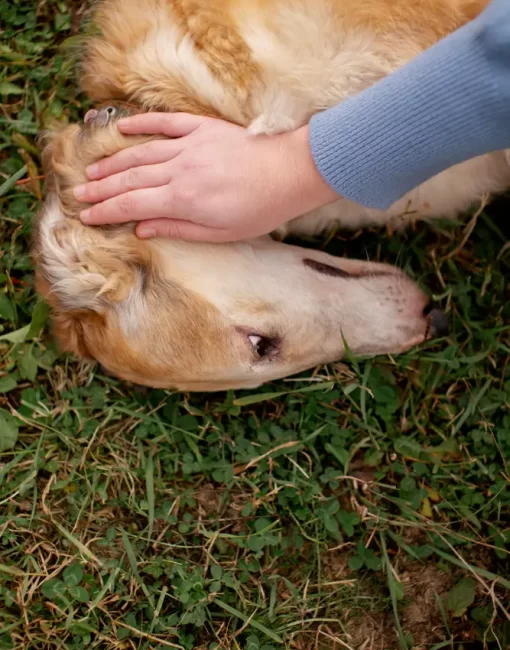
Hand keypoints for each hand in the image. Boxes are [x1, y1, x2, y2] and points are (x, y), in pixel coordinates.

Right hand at [74, 113, 338, 241]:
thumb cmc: (260, 210)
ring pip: (141, 152)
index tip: (87, 216)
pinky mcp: (202, 129)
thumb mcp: (220, 233)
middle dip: (102, 188)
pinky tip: (123, 129)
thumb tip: (142, 229)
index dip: (107, 211)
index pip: (132, 205)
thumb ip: (178, 229)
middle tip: (80, 193)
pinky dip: (141, 124)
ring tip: (92, 170)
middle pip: (130, 179)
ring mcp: (189, 146)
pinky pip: (165, 124)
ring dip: (113, 162)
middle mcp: (179, 170)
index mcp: (183, 200)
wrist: (290, 172)